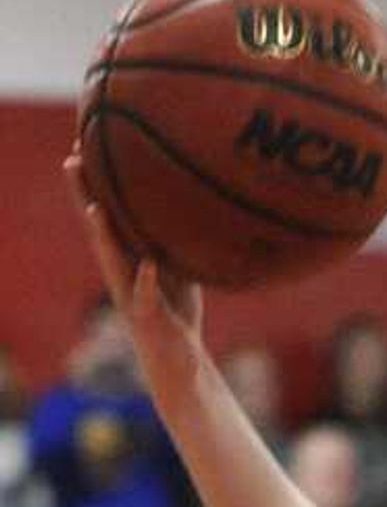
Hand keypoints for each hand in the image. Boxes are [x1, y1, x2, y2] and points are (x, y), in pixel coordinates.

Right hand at [65, 153, 206, 383]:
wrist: (180, 362)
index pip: (107, 213)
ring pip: (112, 260)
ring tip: (95, 208)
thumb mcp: (179, 268)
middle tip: (73, 159)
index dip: (96, 181)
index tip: (86, 144)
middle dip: (84, 194)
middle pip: (98, 228)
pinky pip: (147, 297)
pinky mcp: (148, 318)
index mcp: (127, 257)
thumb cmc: (177, 311)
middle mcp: (121, 272)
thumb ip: (176, 240)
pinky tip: (148, 265)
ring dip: (103, 235)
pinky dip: (148, 280)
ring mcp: (130, 295)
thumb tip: (193, 205)